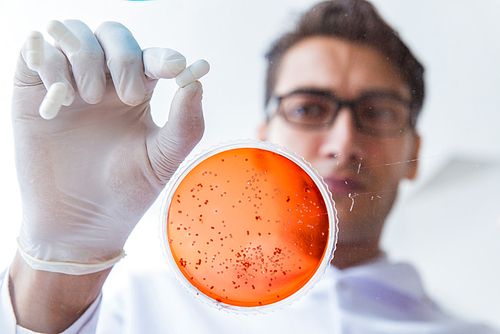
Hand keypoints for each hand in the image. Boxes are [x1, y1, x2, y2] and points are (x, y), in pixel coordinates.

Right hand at [12, 20, 204, 273]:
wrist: (79, 224)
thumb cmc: (126, 192)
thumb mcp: (164, 159)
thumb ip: (187, 123)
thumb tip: (196, 79)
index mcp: (138, 92)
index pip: (150, 56)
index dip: (162, 55)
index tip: (175, 67)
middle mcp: (104, 82)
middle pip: (114, 35)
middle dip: (124, 57)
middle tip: (128, 97)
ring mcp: (69, 84)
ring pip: (75, 33)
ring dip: (87, 57)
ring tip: (90, 99)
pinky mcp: (33, 91)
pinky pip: (38, 50)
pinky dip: (51, 62)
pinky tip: (60, 99)